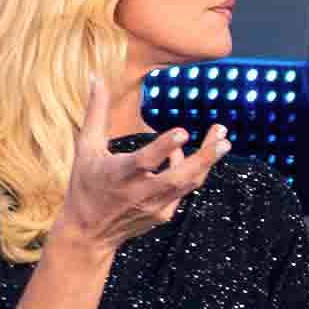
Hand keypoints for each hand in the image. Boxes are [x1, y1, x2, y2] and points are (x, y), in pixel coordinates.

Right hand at [58, 124, 224, 252]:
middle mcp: (140, 192)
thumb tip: (96, 76)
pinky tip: (193, 155)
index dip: (164, 147)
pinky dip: (190, 170)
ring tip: (222, 140)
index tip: (184, 131)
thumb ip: (95, 112)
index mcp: (119, 174)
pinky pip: (184, 189)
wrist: (89, 231)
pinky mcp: (164, 214)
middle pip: (180, 177)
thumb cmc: (85, 183)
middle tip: (223, 138)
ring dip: (207, 161)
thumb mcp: (85, 147)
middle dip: (205, 158)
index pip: (145, 161)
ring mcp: (155, 205)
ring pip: (189, 183)